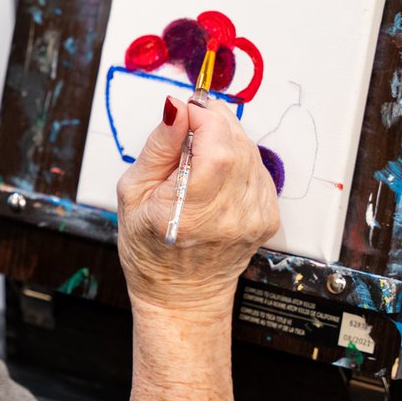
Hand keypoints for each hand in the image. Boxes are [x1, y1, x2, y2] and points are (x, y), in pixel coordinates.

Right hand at [116, 96, 279, 310]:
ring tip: (196, 155)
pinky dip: (238, 160)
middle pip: (237, 142)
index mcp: (192, 211)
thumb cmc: (148, 246)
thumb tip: (176, 107)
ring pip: (250, 151)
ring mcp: (255, 217)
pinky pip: (258, 169)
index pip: (217, 143)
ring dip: (225, 140)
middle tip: (188, 127)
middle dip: (213, 122)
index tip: (183, 113)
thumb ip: (159, 145)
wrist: (181, 293)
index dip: (202, 116)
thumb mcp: (133, 192)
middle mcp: (231, 215)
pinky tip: (215, 173)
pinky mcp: (268, 217)